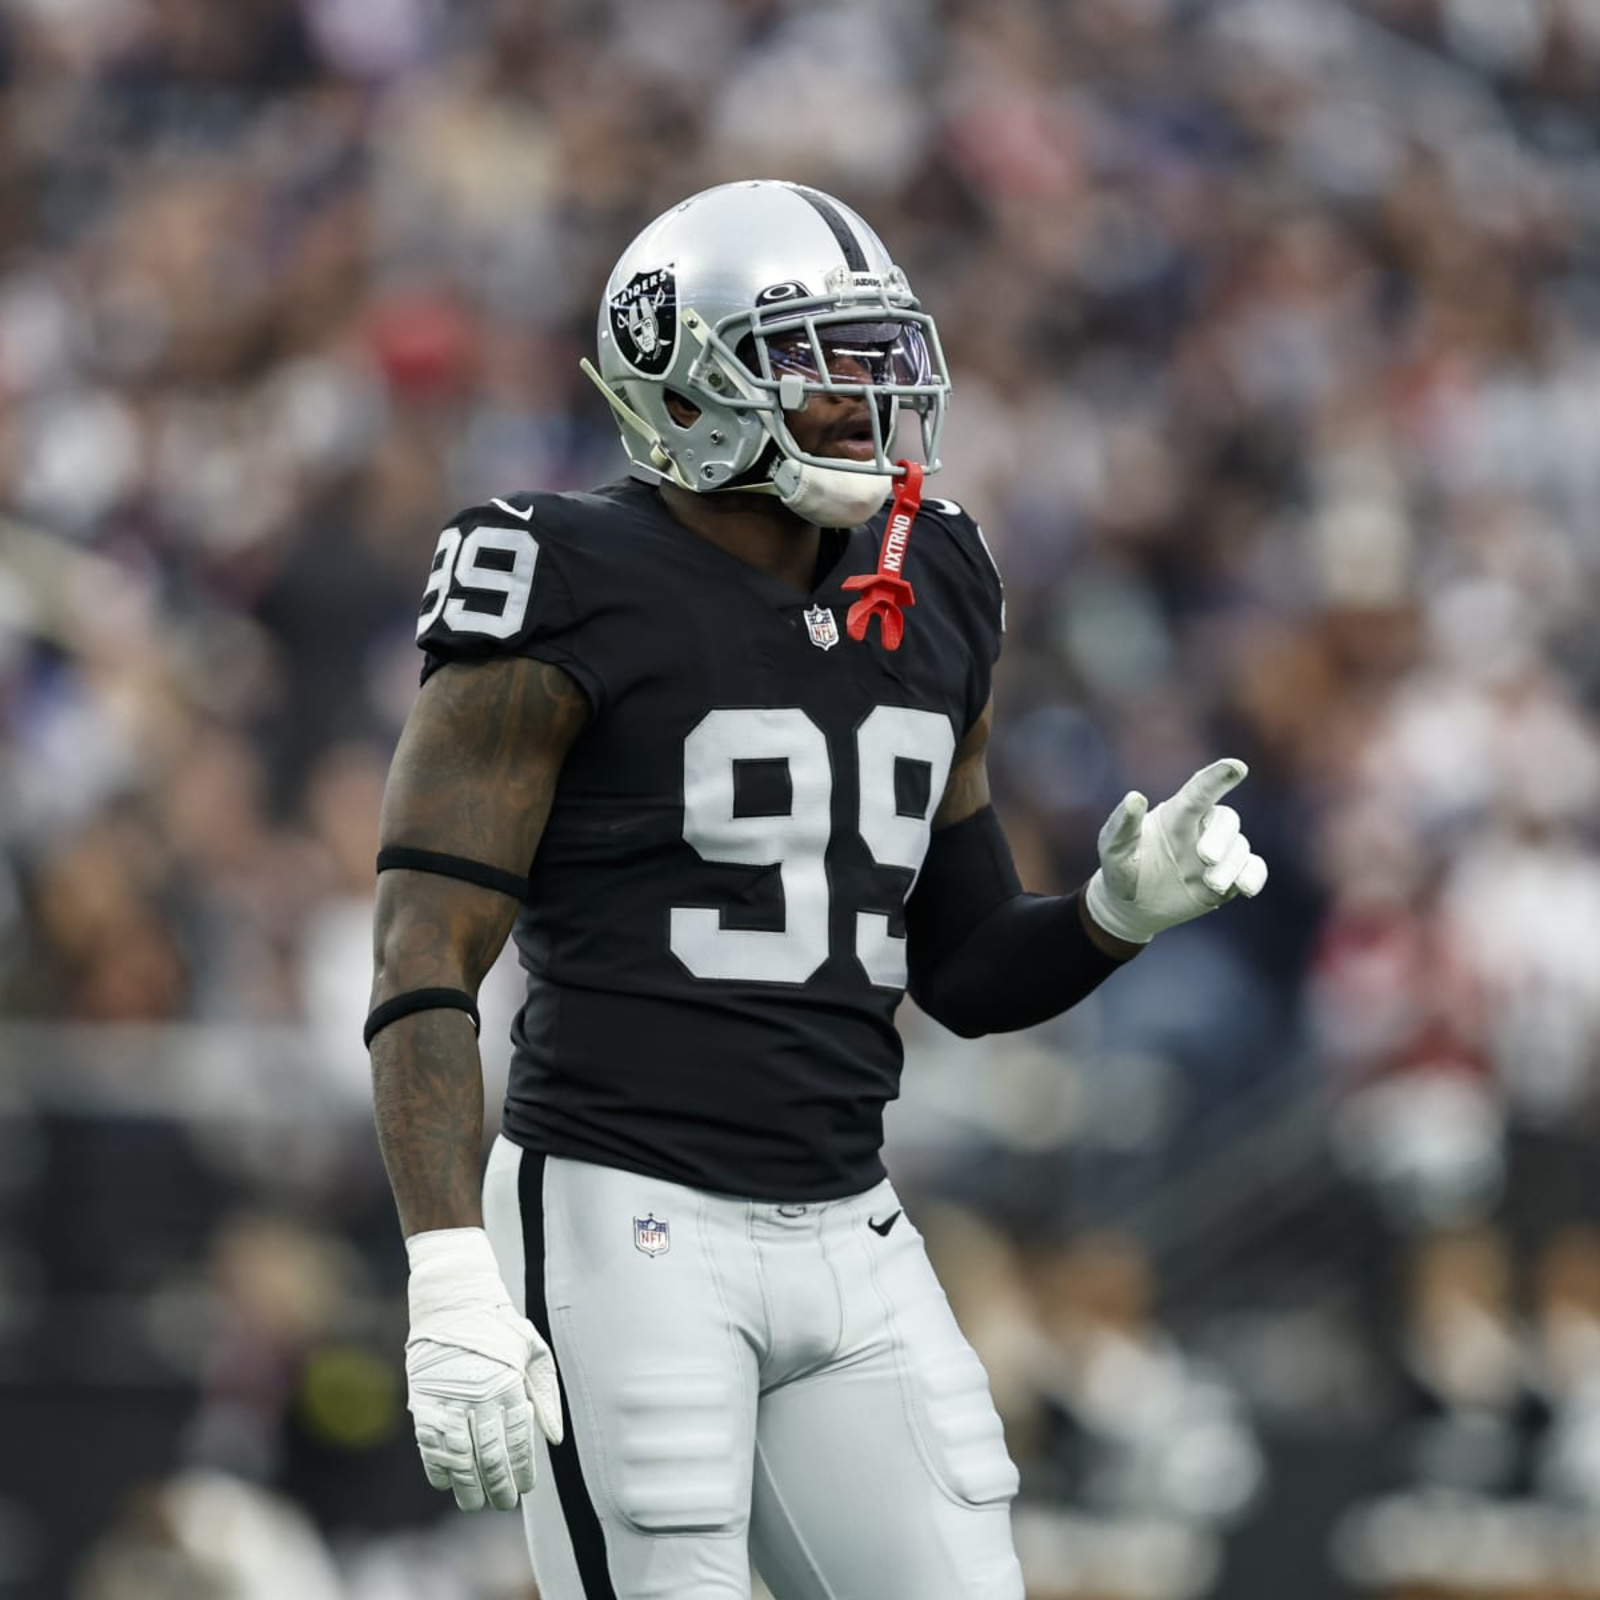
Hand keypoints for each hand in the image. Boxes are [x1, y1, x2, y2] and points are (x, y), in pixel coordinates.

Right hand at [404, 1228, 563, 1510]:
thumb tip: (554, 1439)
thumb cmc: (499, 1327)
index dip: (522, 1473)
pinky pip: (430, 1448)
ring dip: (467, 1488)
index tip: (524, 1488)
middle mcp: (480, 1398)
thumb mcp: (534, 1351)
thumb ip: (546, 1396)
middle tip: (502, 1504)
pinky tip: (447, 1482)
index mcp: (510, 1386)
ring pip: (460, 1461)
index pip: (519, 1444)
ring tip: (475, 1502)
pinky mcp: (423, 1403)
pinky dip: (438, 1470)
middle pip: (491, 1459)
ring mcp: (449, 1402)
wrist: (453, 1300)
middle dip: (498, 1488)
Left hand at [1083, 758, 1267, 945]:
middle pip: (1226, 819)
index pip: (1200, 790)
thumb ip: (1122, 825)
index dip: (1218, 777)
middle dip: (1221, 836)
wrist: (1130, 907)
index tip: (1237, 766)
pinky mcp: (1229, 878)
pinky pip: (1253, 869)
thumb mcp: (1113, 848)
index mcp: (1176, 814)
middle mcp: (1201, 829)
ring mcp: (1218, 854)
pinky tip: (1245, 888)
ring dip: (1230, 865)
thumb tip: (1135, 798)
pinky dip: (1254, 877)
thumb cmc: (1121, 868)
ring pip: (1240, 847)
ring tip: (1211, 885)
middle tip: (1205, 857)